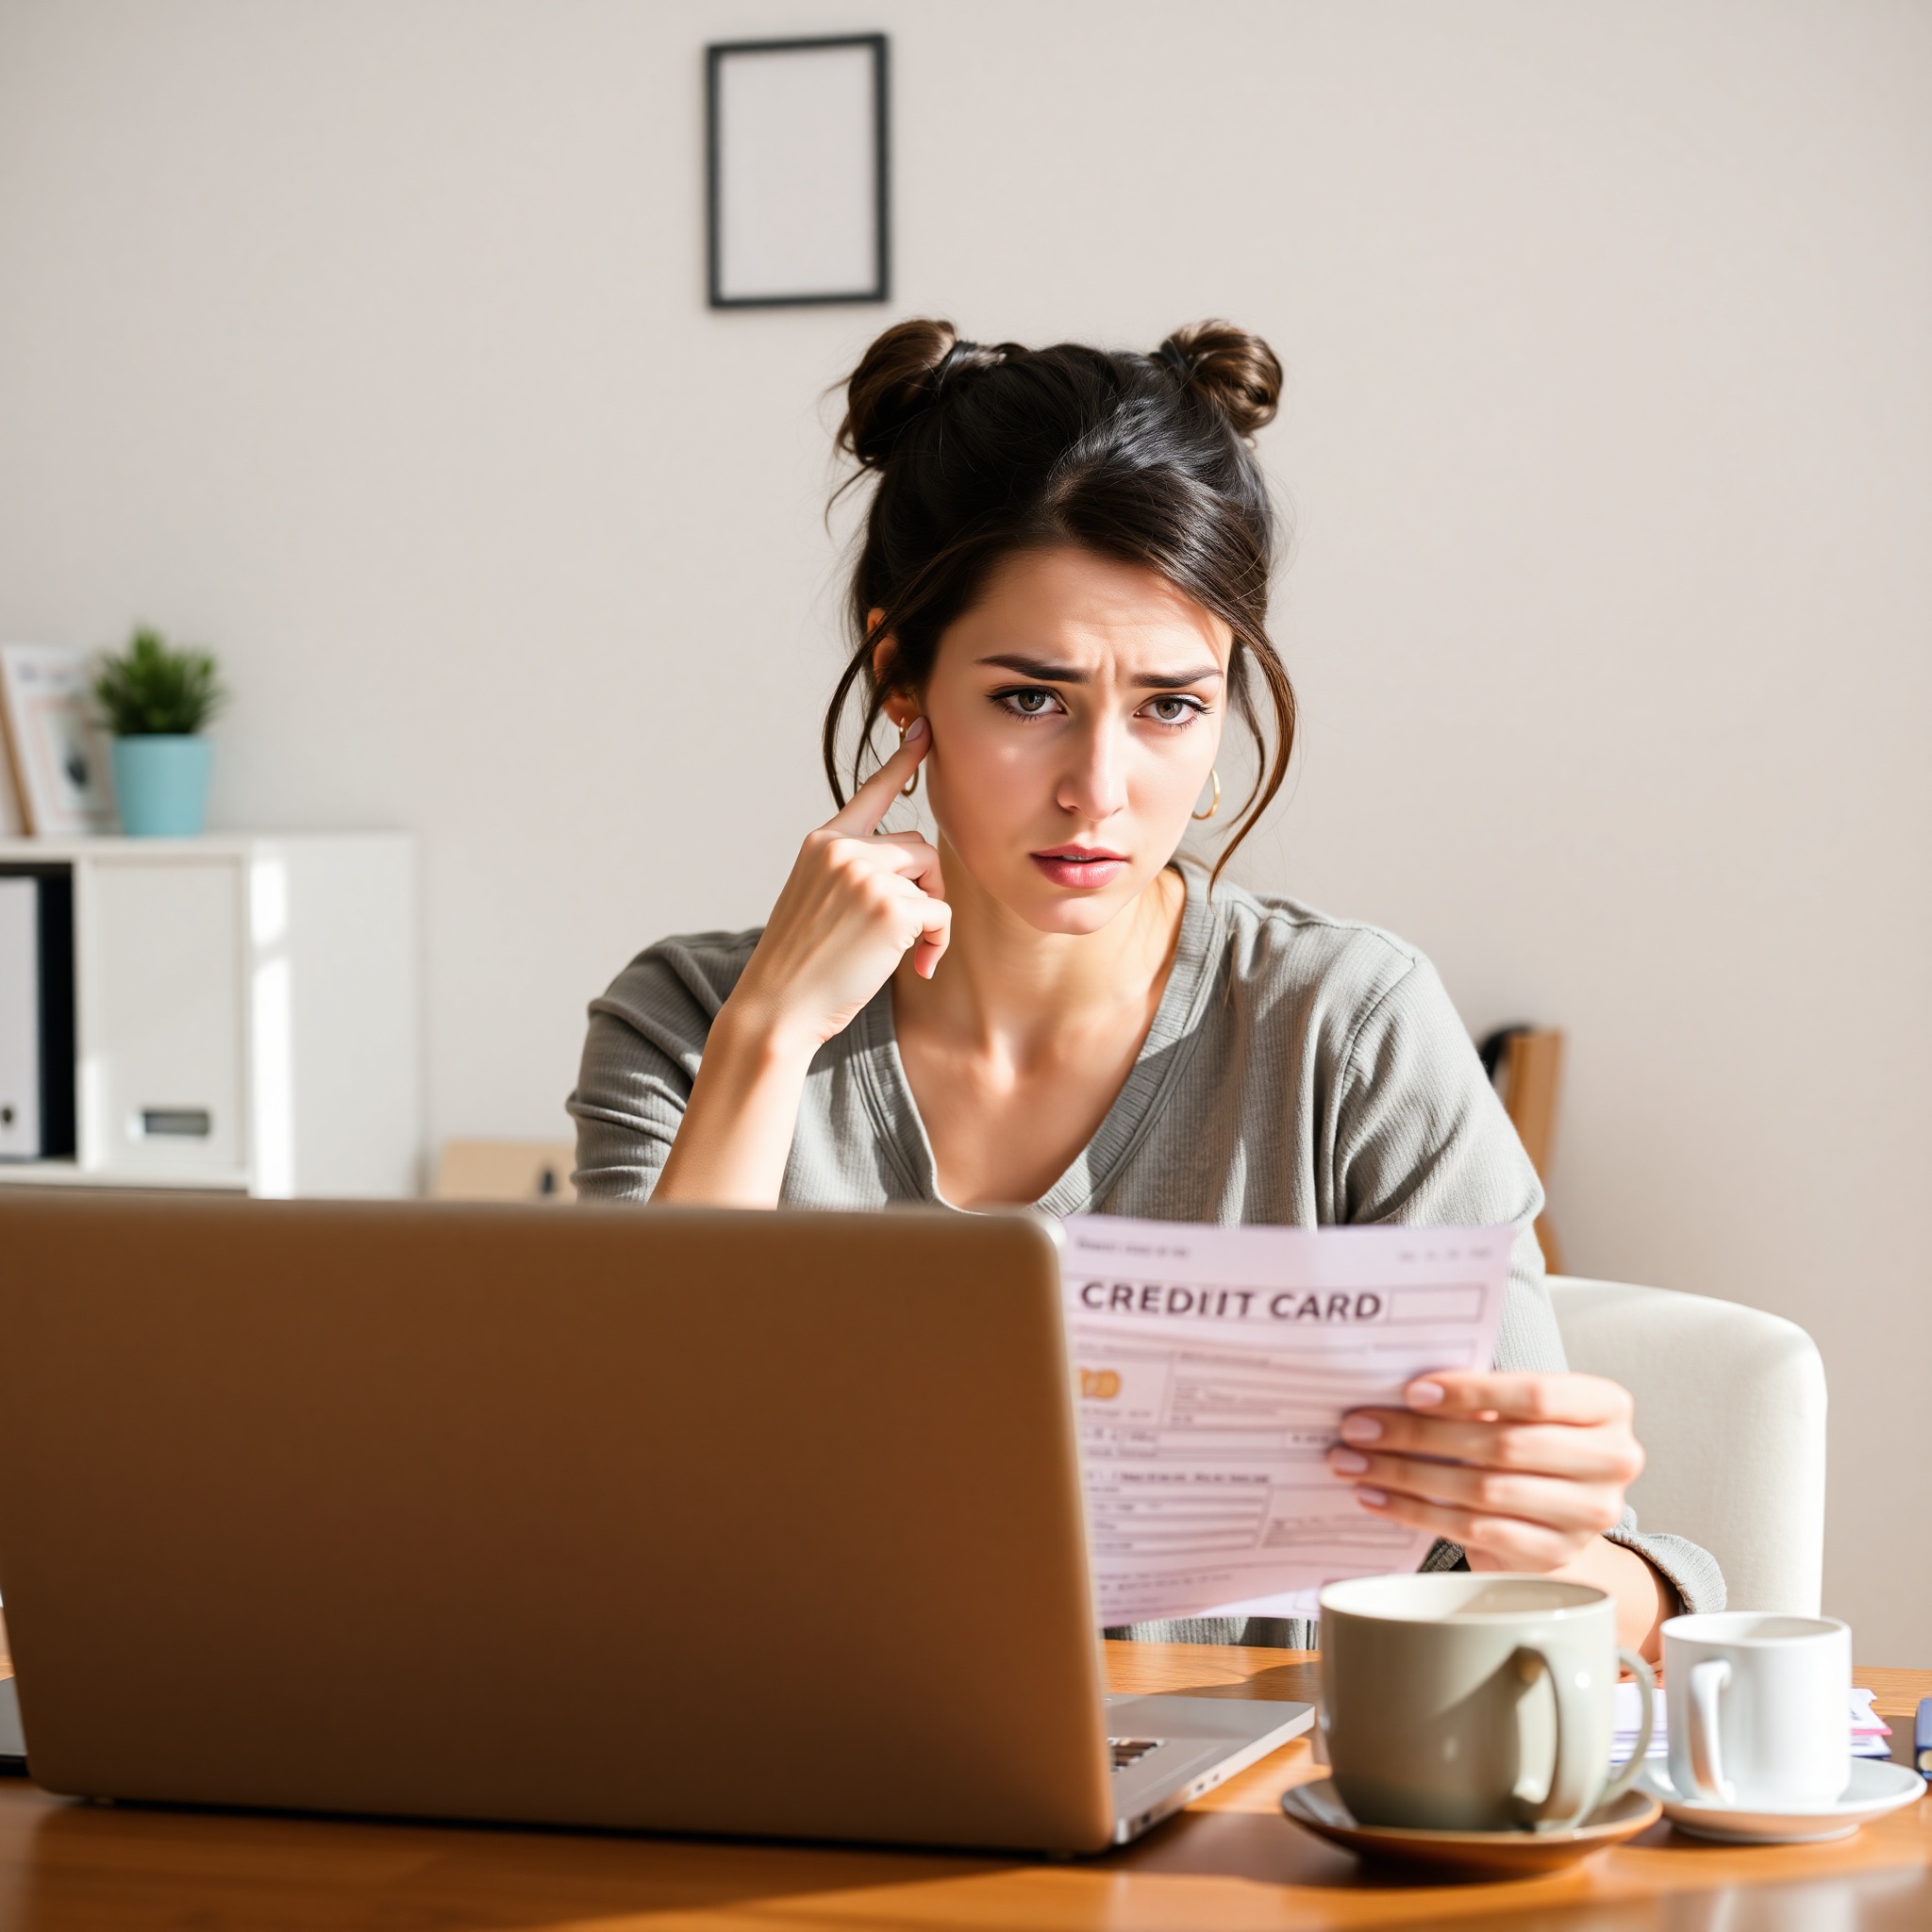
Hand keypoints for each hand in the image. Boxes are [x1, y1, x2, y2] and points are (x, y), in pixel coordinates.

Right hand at [723, 718, 950, 1055]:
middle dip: (925, 885)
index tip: (924, 729)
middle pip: (917, 845)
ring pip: (931, 874)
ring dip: (931, 913)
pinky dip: (937, 943)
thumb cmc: (802, 966)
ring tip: (910, 950)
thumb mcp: (819, 902)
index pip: (871, 793)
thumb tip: (915, 873)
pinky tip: (916, 967)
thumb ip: (856, 873)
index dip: (903, 761)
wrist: (777, 1008)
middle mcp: (842, 848)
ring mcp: (866, 874)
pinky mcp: (892, 906)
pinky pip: (939, 914)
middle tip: (913, 929)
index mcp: (822, 843)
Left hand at [1325, 1371, 1644, 1571]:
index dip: (1471, 1393)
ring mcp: (1588, 1515)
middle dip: (1419, 1435)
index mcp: (1605, 1407)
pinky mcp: (1554, 1554)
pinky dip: (1416, 1512)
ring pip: (1482, 1491)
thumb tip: (1395, 1391)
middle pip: (1503, 1446)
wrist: (1561, 1508)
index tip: (1410, 1392)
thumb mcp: (1519, 1407)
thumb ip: (1479, 1394)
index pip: (1536, 1396)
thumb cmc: (1530, 1437)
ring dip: (1406, 1475)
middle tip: (1359, 1427)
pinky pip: (1474, 1530)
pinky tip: (1379, 1496)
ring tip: (1355, 1463)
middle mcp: (1611, 1461)